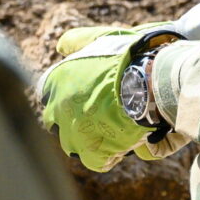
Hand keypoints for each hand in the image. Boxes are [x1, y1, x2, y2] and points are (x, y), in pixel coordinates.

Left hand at [38, 23, 175, 170]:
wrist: (152, 80)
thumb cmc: (130, 58)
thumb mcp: (101, 39)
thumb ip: (78, 40)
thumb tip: (61, 46)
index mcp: (55, 81)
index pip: (46, 95)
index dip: (65, 98)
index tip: (84, 97)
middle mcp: (57, 107)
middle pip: (57, 122)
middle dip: (74, 121)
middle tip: (100, 115)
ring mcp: (73, 132)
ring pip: (74, 144)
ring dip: (90, 139)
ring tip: (113, 129)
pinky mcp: (94, 151)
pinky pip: (95, 160)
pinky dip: (109, 156)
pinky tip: (123, 143)